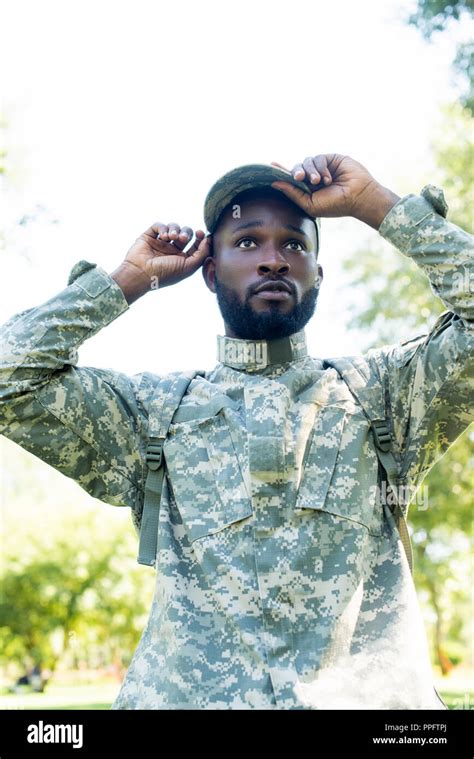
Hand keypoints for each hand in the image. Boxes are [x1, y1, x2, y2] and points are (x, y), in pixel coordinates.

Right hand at [111, 222, 210, 302]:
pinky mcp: (149, 236)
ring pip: (173, 228)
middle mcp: (172, 250)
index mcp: (182, 259)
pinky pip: (159, 225)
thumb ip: (202, 254)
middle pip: (186, 233)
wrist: (141, 274)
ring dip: (175, 230)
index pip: (195, 245)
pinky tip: (163, 237)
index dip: (200, 238)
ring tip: (171, 237)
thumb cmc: (165, 274)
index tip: (200, 234)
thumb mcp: (188, 267)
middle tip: (182, 238)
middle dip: (187, 233)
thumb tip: (209, 240)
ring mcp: (160, 243)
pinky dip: (163, 228)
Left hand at [270, 154, 398, 228]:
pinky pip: (318, 158)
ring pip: (306, 162)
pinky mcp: (331, 159)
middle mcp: (314, 178)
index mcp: (308, 190)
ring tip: (319, 182)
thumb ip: (293, 193)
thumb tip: (275, 184)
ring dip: (311, 172)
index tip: (271, 166)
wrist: (358, 198)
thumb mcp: (310, 204)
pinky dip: (321, 168)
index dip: (281, 172)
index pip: (291, 179)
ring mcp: (322, 168)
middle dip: (296, 173)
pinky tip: (328, 178)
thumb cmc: (335, 205)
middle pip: (297, 169)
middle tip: (300, 178)